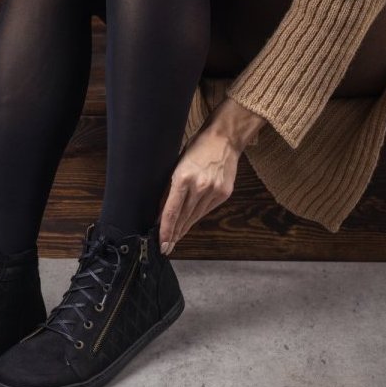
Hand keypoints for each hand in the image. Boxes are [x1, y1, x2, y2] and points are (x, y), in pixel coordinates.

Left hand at [158, 98, 264, 253]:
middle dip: (173, 234)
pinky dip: (196, 218)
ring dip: (184, 229)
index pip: (171, 211)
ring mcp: (214, 191)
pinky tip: (189, 225)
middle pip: (183, 217)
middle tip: (166, 247)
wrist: (224, 139)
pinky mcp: (224, 193)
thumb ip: (170, 188)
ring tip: (175, 240)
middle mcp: (200, 187)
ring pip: (195, 217)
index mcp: (184, 178)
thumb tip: (161, 211)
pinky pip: (206, 210)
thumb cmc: (197, 148)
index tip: (161, 243)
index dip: (165, 229)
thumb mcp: (177, 165)